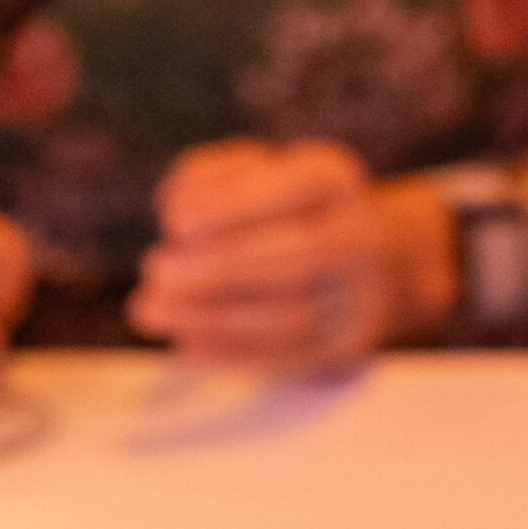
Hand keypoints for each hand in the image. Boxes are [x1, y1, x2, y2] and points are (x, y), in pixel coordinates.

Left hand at [130, 139, 457, 370]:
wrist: (378, 256)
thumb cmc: (292, 205)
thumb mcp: (260, 170)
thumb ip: (211, 176)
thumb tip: (175, 206)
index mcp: (333, 177)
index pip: (290, 187)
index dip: (231, 204)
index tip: (174, 221)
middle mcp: (358, 233)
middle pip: (293, 255)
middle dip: (217, 267)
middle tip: (154, 270)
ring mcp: (360, 295)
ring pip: (288, 315)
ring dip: (211, 317)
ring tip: (150, 309)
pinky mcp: (347, 344)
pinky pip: (287, 358)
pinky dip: (230, 355)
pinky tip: (183, 346)